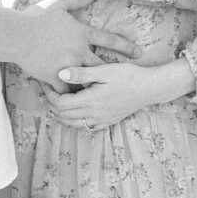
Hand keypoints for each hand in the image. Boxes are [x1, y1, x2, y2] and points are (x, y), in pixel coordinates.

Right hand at [17, 0, 141, 92]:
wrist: (16, 34)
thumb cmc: (36, 17)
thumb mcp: (58, 4)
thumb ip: (77, 0)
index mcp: (82, 34)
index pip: (110, 40)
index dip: (126, 46)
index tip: (139, 52)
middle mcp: (78, 51)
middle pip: (102, 67)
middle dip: (112, 74)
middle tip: (121, 82)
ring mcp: (67, 66)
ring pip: (85, 81)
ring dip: (90, 87)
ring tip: (98, 95)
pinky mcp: (53, 76)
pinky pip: (65, 89)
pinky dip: (68, 93)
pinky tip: (72, 100)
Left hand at [41, 59, 196, 130]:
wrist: (150, 87)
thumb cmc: (129, 75)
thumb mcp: (105, 70)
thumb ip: (82, 73)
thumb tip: (60, 73)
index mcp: (91, 100)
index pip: (60, 104)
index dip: (50, 95)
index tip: (46, 83)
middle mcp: (94, 114)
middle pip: (63, 115)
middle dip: (52, 104)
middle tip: (48, 90)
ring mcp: (101, 120)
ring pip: (72, 123)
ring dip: (62, 114)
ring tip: (58, 100)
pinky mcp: (108, 121)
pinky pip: (86, 126)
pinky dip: (76, 120)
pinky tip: (77, 110)